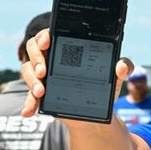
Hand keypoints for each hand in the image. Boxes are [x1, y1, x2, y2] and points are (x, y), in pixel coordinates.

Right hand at [20, 29, 134, 119]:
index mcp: (67, 49)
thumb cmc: (103, 89)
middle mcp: (51, 59)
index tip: (47, 42)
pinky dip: (28, 104)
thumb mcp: (114, 78)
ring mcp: (43, 76)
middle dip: (36, 58)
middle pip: (33, 48)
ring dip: (31, 80)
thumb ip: (122, 68)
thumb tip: (123, 65)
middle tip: (43, 70)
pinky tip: (29, 112)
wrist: (96, 115)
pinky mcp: (40, 95)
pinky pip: (29, 97)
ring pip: (27, 70)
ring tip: (41, 92)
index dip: (44, 35)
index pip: (50, 34)